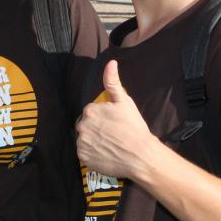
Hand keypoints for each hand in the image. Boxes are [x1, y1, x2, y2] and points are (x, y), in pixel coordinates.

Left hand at [75, 60, 154, 180]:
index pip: (92, 112)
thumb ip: (113, 82)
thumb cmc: (133, 127)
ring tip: (110, 145)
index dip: (103, 118)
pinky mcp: (83, 157)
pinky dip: (92, 153)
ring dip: (93, 140)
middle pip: (86, 125)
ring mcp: (81, 143)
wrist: (139, 155)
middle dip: (96, 128)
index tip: (114, 124)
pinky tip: (105, 153)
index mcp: (90, 111)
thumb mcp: (124, 101)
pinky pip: (84, 152)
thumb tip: (111, 62)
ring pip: (85, 139)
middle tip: (112, 135)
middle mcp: (82, 126)